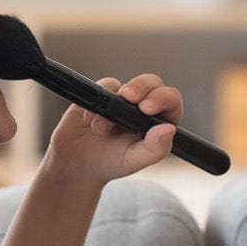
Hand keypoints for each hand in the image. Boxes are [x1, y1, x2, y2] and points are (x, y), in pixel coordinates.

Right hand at [43, 73, 181, 183]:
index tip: (146, 107)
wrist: (76, 161)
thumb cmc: (110, 162)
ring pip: (126, 85)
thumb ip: (154, 148)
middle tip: (129, 96)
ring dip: (113, 103)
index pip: (171, 101)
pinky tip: (89, 121)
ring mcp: (123, 99)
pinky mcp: (103, 94)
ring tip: (101, 128)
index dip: (162, 98)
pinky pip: (103, 87)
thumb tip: (169, 129)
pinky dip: (96, 104)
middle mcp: (143, 108)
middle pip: (152, 83)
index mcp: (158, 122)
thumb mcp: (133, 161)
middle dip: (141, 86)